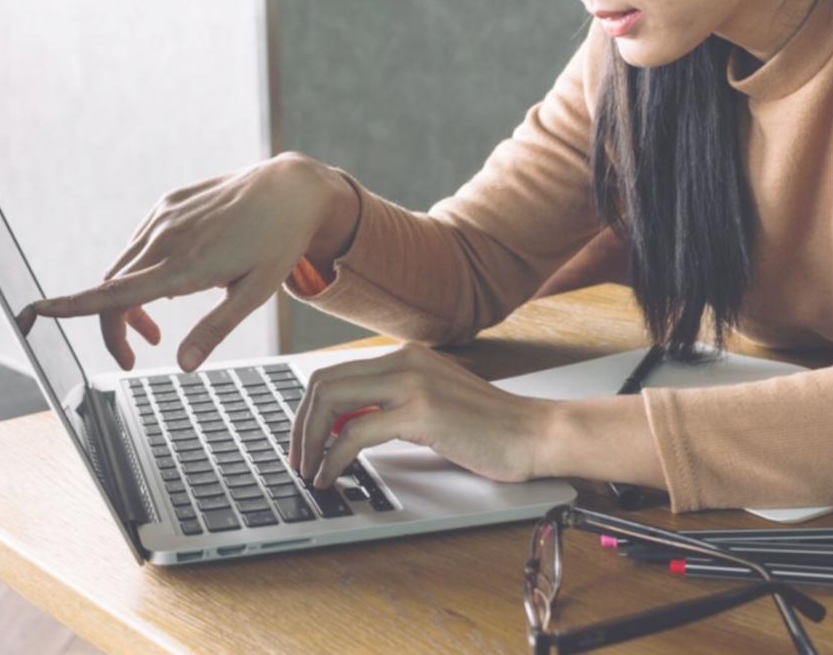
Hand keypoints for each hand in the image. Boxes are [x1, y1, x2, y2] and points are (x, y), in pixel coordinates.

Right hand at [32, 153, 357, 371]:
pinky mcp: (168, 204)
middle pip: (111, 291)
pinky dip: (140, 271)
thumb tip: (181, 367)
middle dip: (113, 329)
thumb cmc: (278, 243)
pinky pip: (139, 243)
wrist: (289, 188)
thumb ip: (215, 329)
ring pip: (122, 267)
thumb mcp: (256, 293)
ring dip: (127, 303)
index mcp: (185, 267)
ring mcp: (164, 218)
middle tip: (133, 358)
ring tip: (156, 330)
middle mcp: (166, 239)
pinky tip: (168, 283)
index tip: (34, 312)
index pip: (114, 293)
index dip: (70, 306)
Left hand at [289, 344, 553, 488]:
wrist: (535, 433)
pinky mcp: (421, 412)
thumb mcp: (433, 404)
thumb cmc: (491, 428)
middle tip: (297, 460)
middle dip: (300, 425)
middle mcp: (405, 361)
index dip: (309, 411)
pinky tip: (332, 475)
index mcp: (406, 357)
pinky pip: (355, 432)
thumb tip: (346, 426)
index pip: (336, 373)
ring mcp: (413, 383)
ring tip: (309, 471)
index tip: (304, 442)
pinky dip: (333, 457)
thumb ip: (393, 406)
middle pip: (324, 383)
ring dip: (310, 441)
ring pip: (331, 401)